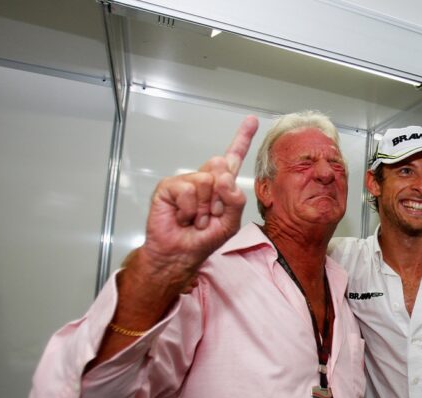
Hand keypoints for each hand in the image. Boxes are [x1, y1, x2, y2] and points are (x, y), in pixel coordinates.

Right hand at [141, 116, 258, 271]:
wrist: (180, 254)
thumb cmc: (203, 240)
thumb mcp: (230, 223)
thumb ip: (235, 201)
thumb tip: (224, 178)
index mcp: (221, 185)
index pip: (233, 157)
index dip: (242, 138)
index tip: (252, 120)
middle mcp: (204, 178)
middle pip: (222, 168)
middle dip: (220, 198)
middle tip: (210, 216)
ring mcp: (186, 181)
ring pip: (206, 182)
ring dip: (204, 209)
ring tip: (195, 219)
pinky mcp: (169, 187)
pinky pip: (188, 191)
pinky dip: (189, 210)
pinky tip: (183, 217)